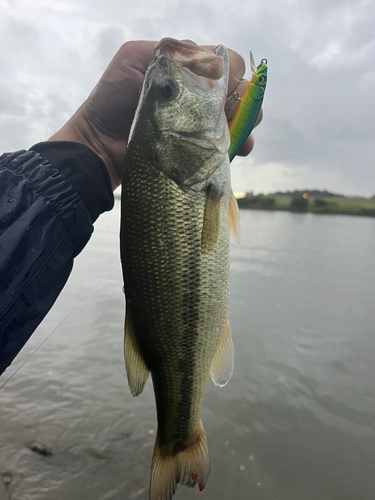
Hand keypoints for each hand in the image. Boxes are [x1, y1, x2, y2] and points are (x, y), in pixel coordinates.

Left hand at [49, 41, 262, 189]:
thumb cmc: (112, 99)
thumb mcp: (135, 60)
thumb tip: (207, 59)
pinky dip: (239, 142)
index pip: (222, 61)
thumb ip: (169, 52)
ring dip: (246, 122)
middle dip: (245, 99)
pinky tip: (240, 149)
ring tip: (244, 136)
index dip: (230, 73)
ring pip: (237, 115)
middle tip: (242, 114)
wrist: (100, 145)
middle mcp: (195, 92)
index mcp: (184, 67)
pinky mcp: (195, 145)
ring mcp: (197, 120)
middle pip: (236, 89)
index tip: (222, 88)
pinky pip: (226, 141)